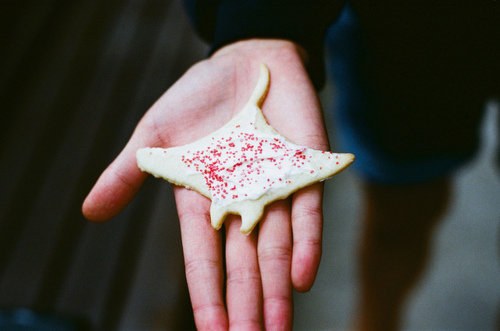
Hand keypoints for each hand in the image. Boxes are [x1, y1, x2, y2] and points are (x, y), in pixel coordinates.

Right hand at [83, 39, 329, 329]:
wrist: (243, 62)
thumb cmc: (197, 99)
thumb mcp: (154, 135)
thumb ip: (127, 174)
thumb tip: (89, 214)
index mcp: (203, 200)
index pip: (203, 258)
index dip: (207, 295)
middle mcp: (239, 203)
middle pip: (243, 262)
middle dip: (245, 304)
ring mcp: (273, 188)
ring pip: (276, 247)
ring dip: (275, 289)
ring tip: (275, 327)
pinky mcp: (302, 168)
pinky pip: (306, 212)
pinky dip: (306, 244)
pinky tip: (302, 278)